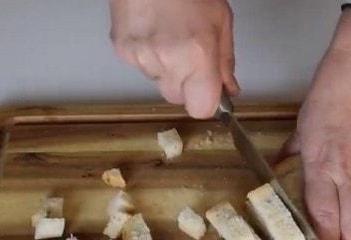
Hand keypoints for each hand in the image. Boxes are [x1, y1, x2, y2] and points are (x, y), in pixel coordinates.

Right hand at [109, 0, 238, 117]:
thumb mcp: (220, 20)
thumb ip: (225, 61)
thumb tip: (229, 90)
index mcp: (197, 54)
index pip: (200, 109)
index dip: (206, 102)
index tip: (209, 92)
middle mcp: (167, 61)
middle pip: (176, 98)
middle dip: (185, 84)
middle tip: (189, 54)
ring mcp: (140, 57)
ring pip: (157, 82)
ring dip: (165, 67)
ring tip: (168, 35)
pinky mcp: (121, 50)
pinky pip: (140, 67)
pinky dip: (147, 55)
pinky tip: (152, 31)